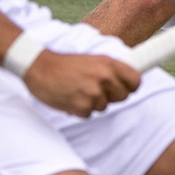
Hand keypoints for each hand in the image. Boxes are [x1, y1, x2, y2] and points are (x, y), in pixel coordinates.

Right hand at [22, 51, 140, 117]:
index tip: (125, 88)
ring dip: (93, 102)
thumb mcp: (92, 60)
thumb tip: (126, 82)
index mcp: (108, 63)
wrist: (39, 68)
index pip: (135, 80)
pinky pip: (89, 114)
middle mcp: (104, 78)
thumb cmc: (65, 64)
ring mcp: (93, 93)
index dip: (131, 86)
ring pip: (104, 107)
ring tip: (78, 90)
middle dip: (111, 96)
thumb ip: (109, 69)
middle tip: (95, 89)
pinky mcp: (81, 107)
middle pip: (123, 97)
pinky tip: (70, 97)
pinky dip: (80, 109)